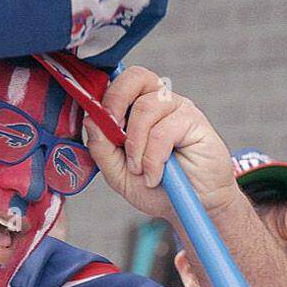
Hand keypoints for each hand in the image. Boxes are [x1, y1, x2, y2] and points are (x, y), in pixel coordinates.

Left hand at [83, 66, 240, 222]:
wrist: (189, 209)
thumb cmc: (154, 187)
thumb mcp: (117, 172)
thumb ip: (101, 148)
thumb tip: (91, 119)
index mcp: (137, 107)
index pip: (120, 82)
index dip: (105, 97)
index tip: (98, 123)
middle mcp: (159, 102)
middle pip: (136, 77)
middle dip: (116, 103)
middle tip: (114, 135)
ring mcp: (179, 109)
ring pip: (145, 108)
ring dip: (135, 145)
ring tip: (139, 170)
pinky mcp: (196, 123)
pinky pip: (163, 132)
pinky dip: (153, 159)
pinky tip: (155, 176)